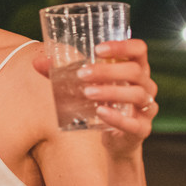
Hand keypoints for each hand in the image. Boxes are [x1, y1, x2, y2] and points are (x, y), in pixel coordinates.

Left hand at [34, 38, 157, 153]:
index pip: (139, 49)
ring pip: (136, 95)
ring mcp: (147, 108)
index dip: (122, 46)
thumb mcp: (86, 86)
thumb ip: (65, 73)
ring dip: (110, 92)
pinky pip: (134, 123)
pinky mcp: (142, 129)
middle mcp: (146, 85)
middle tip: (82, 74)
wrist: (115, 138)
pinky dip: (117, 117)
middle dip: (108, 71)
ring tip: (87, 93)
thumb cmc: (102, 103)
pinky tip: (100, 112)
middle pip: (135, 71)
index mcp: (136, 68)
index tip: (98, 49)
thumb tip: (37, 62)